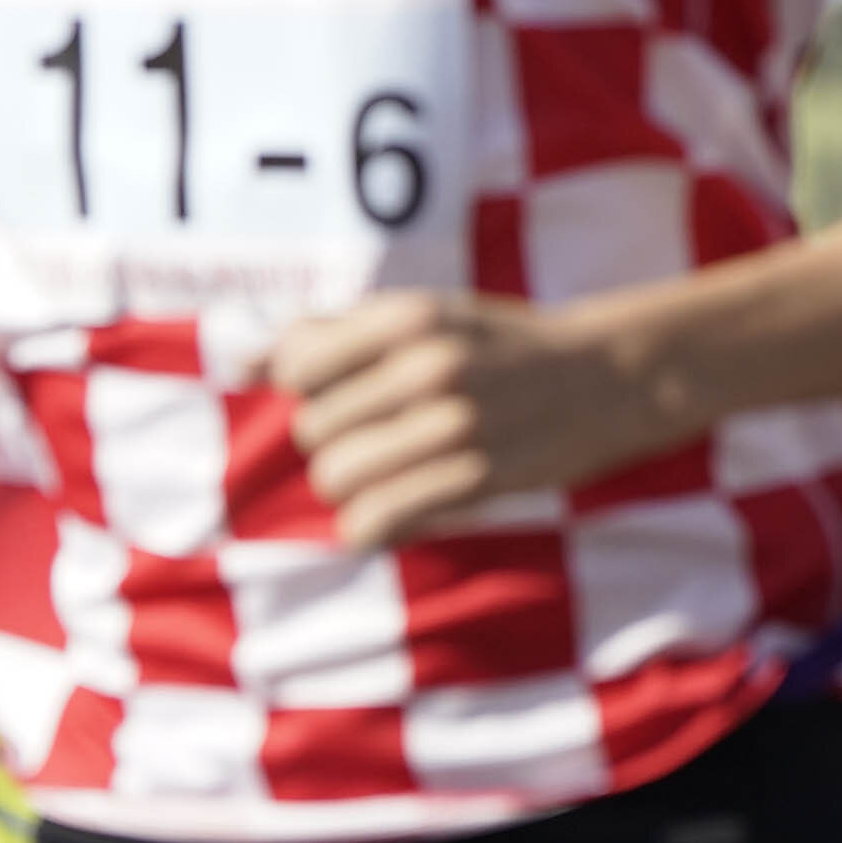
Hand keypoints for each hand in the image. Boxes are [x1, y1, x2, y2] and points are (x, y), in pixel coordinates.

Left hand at [276, 291, 647, 550]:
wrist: (603, 379)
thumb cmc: (498, 347)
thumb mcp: (424, 317)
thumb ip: (333, 333)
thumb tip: (237, 362)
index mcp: (408, 318)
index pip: (297, 366)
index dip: (309, 388)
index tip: (344, 393)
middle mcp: (428, 369)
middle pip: (314, 429)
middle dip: (336, 440)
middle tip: (380, 437)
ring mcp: (453, 428)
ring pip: (337, 478)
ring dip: (351, 486)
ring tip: (387, 475)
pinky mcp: (475, 482)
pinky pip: (374, 522)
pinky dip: (373, 525)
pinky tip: (397, 510)